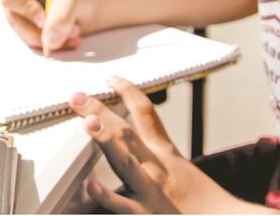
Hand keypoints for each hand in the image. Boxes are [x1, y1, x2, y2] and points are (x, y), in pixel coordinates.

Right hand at [0, 0, 90, 52]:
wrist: (96, 4)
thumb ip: (61, 16)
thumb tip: (49, 41)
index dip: (27, 11)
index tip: (45, 21)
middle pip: (16, 20)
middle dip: (44, 30)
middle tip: (71, 31)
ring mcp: (22, 14)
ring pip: (25, 35)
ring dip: (52, 40)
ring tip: (74, 33)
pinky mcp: (30, 29)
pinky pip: (35, 43)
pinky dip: (54, 45)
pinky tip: (70, 39)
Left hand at [70, 77, 253, 213]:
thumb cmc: (202, 202)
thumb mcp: (180, 170)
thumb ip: (156, 154)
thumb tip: (128, 141)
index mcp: (164, 154)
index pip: (146, 114)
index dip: (127, 92)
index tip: (109, 77)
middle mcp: (156, 168)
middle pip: (126, 133)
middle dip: (101, 112)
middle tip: (77, 96)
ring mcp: (151, 192)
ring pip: (125, 162)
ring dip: (106, 141)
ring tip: (88, 123)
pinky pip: (123, 207)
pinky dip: (107, 197)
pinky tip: (91, 186)